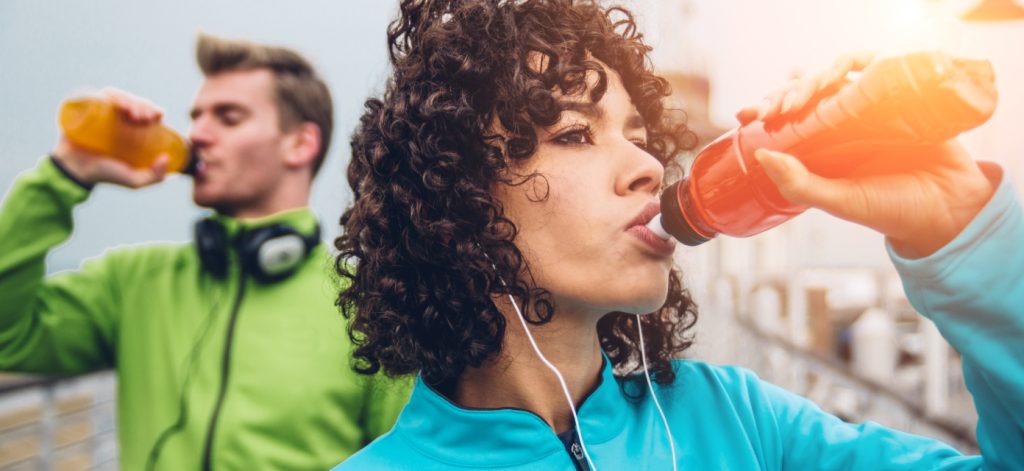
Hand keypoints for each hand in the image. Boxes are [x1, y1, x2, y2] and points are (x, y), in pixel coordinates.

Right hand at [52, 88, 169, 187]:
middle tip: (144, 117)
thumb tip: (166, 158)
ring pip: (119, 96)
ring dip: (128, 99)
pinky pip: (97, 95)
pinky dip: (109, 95)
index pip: (147, 112)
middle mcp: (118, 118)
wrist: (75, 171)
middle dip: (144, 105)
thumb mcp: (134, 180)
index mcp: (132, 128)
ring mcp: (101, 112)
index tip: (158, 117)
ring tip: (132, 113)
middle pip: (134, 102)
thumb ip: (154, 177)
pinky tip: (116, 103)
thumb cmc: (105, 174)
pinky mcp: (85, 108)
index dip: (154, 110)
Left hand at [737, 53, 995, 256]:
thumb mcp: (840, 201)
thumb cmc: (892, 210)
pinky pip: (881, 69)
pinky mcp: (903, 98)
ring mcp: (874, 109)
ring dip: (821, 76)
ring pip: (840, 75)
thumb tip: (761, 156)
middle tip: (780, 106)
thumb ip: (801, 184)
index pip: (788, 116)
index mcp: (825, 146)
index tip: (748, 114)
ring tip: (814, 91)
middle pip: (808, 91)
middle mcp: (846, 123)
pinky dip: (865, 63)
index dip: (768, 108)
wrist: (950, 208)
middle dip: (788, 91)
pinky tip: (851, 73)